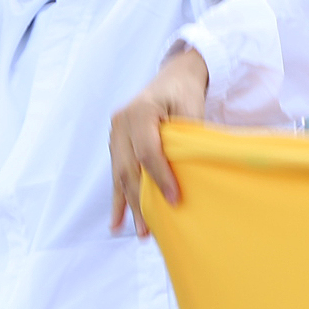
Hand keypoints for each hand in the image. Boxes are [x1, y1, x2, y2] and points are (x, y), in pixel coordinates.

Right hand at [110, 47, 208, 235]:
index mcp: (141, 110)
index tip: (174, 199)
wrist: (174, 77)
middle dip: (141, 199)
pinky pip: (116, 173)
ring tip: (141, 232)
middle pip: (129, 167)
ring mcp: (115, 133)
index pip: (148, 151)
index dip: (160, 177)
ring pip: (120, 174)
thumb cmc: (187, 92)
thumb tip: (191, 173)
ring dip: (129, 205)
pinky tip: (116, 222)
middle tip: (152, 228)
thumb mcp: (193, 106)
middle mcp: (122, 122)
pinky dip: (118, 198)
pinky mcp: (116, 143)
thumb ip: (188, 135)